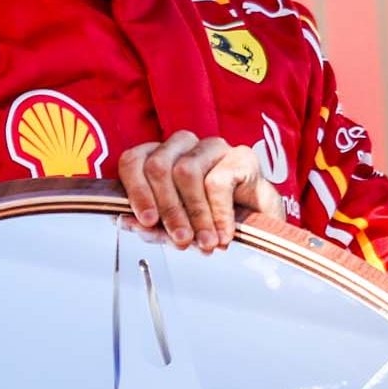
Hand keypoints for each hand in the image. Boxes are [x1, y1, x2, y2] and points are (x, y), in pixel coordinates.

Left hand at [119, 131, 280, 251]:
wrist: (261, 230)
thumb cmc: (211, 225)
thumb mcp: (176, 230)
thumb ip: (152, 227)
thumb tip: (127, 222)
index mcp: (159, 157)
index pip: (133, 161)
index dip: (136, 191)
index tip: (146, 222)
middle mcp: (183, 146)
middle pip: (158, 166)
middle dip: (168, 209)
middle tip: (181, 241)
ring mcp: (212, 147)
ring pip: (186, 172)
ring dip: (195, 214)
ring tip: (206, 242)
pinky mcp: (241, 156)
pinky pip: (218, 181)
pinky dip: (219, 213)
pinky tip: (224, 234)